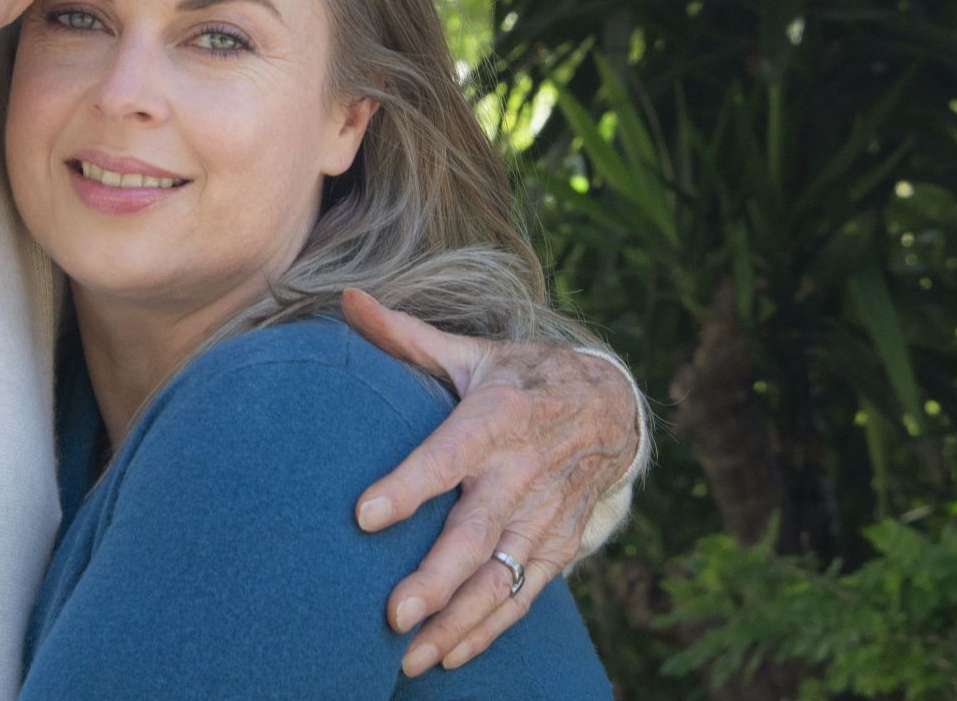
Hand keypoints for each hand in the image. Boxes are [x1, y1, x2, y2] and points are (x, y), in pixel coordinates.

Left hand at [341, 289, 638, 676]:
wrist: (611, 405)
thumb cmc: (520, 376)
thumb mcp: (470, 351)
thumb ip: (405, 335)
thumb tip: (346, 299)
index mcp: (499, 417)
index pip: (449, 454)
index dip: (410, 484)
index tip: (365, 515)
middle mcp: (525, 473)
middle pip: (477, 533)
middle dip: (437, 578)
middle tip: (392, 616)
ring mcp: (545, 516)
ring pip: (502, 579)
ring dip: (458, 622)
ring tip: (409, 657)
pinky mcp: (557, 546)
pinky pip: (523, 597)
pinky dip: (489, 631)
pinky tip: (448, 657)